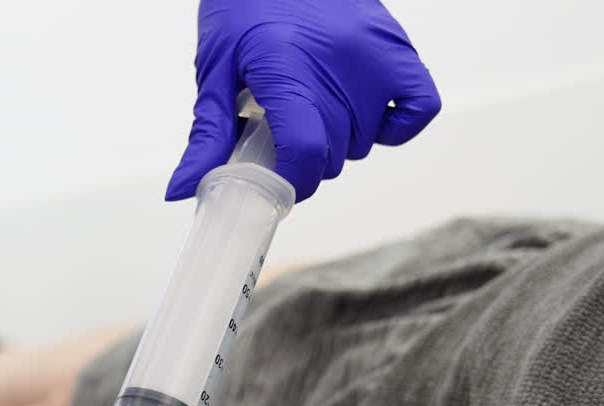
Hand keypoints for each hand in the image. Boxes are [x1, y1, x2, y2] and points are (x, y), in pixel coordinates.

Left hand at [166, 0, 440, 202]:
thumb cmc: (246, 4)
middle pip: (332, 155)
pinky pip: (419, 109)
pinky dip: (394, 126)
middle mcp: (337, 62)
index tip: (274, 182)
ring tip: (313, 106)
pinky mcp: (398, 49)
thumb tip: (185, 188)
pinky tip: (361, 115)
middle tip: (282, 132)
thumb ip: (208, 135)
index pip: (305, 151)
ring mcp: (374, 56)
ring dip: (338, 140)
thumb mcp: (216, 69)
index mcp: (287, 66)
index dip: (289, 182)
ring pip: (363, 142)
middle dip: (304, 157)